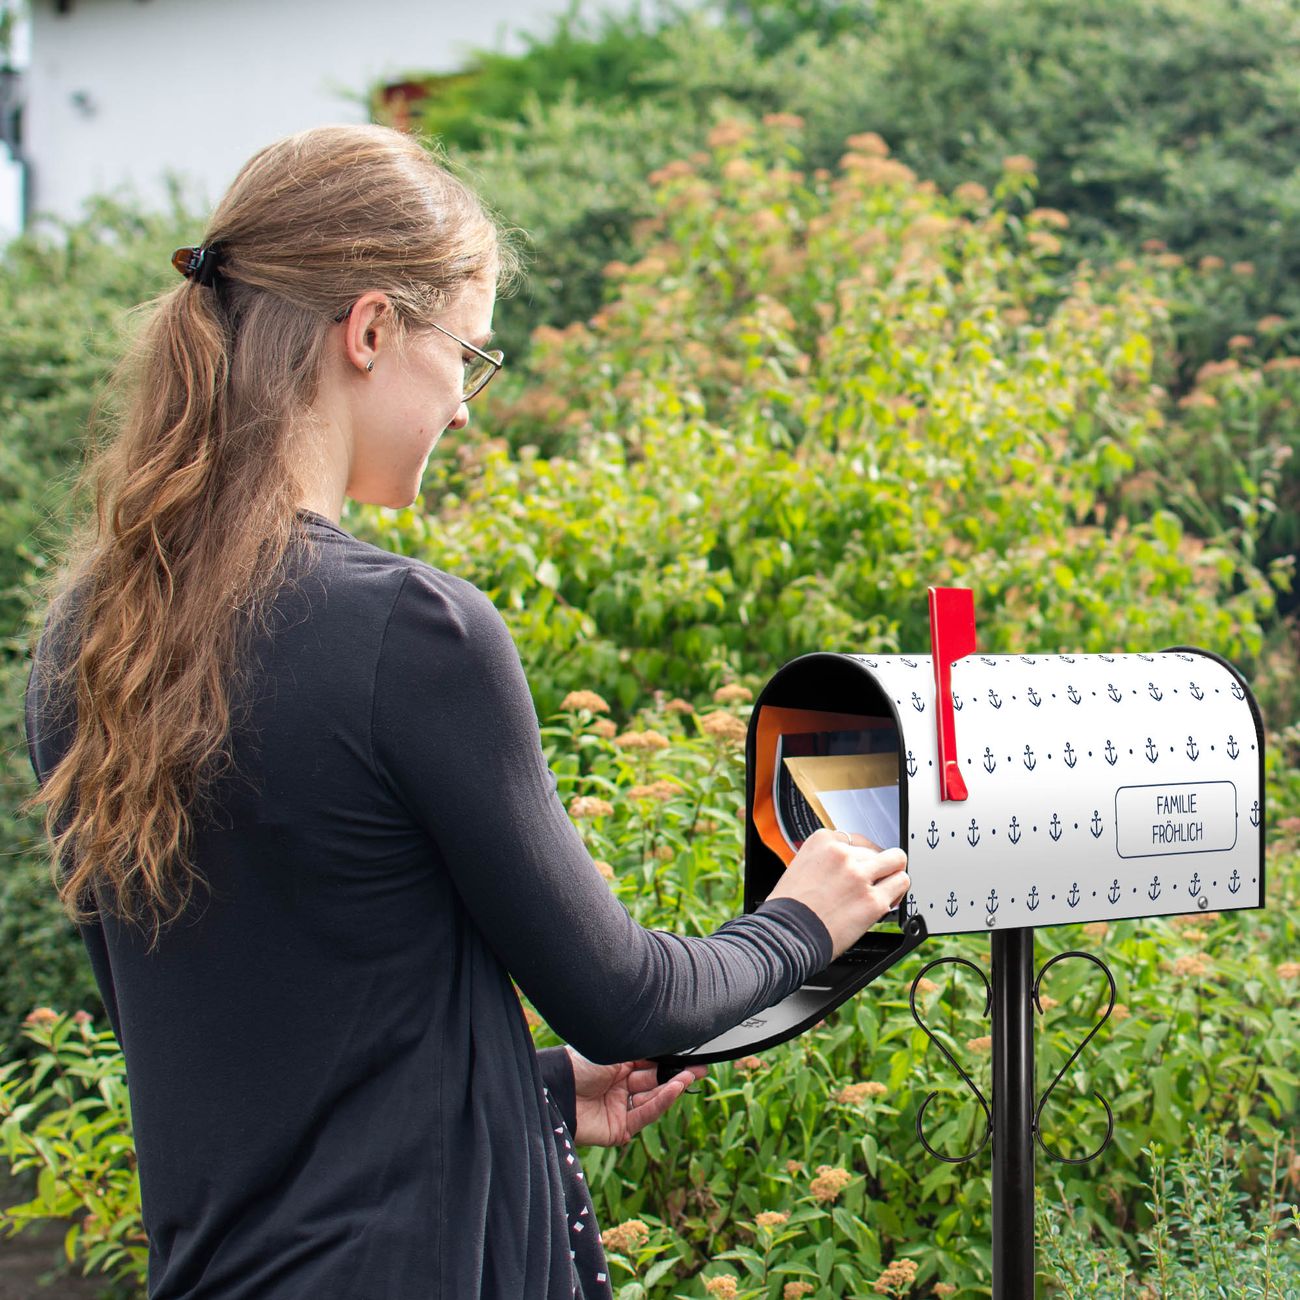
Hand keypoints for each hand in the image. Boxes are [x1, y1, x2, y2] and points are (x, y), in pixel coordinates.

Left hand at [566, 1047, 707, 1146]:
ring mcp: (619, 1108)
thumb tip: (668, 1042)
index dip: (669, 1061)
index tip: (691, 1056)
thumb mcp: (614, 1051)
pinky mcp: (618, 1129)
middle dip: (676, 1074)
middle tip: (699, 1068)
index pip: (649, 1064)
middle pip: (653, 1081)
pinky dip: (660, 1103)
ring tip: (688, 1076)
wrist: (556, 1089)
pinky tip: (674, 1089)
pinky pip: (644, 1115)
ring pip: (652, 1099)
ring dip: (671, 1088)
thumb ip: (642, 1052)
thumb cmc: (579, 1064)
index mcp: (616, 1065)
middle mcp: (619, 1086)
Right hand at [765, 827, 908, 958]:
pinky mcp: (873, 900)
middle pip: (877, 851)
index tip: (860, 867)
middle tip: (870, 882)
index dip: (861, 857)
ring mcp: (859, 876)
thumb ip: (825, 860)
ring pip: (897, 862)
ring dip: (891, 875)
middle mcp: (842, 854)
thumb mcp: (800, 867)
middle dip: (876, 867)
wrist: (786, 935)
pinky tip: (885, 902)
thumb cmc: (788, 908)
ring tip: (884, 888)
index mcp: (822, 842)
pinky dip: (896, 894)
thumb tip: (845, 865)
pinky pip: (900, 885)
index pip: (857, 840)